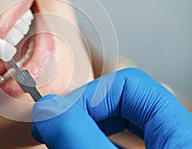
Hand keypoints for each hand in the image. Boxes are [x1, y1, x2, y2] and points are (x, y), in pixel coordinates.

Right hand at [31, 68, 191, 147]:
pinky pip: (116, 143)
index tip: (60, 114)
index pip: (130, 84)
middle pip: (123, 102)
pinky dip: (91, 141)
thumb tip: (48, 108)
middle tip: (55, 126)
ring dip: (83, 127)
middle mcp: (175, 140)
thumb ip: (79, 136)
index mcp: (181, 134)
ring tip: (61, 138)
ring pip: (117, 126)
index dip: (89, 94)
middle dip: (82, 111)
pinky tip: (75, 145)